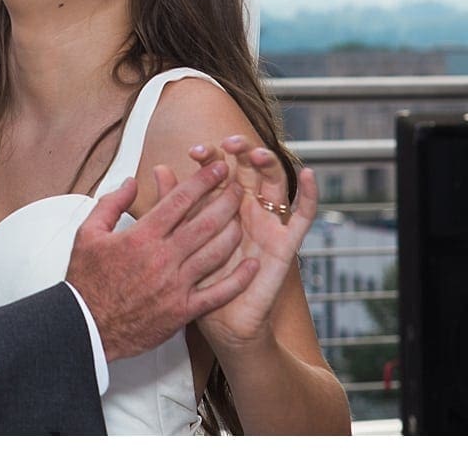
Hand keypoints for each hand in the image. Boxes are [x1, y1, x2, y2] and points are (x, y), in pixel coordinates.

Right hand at [65, 161, 259, 361]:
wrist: (86, 326)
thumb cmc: (86, 281)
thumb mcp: (88, 234)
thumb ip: (110, 203)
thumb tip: (130, 182)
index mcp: (141, 236)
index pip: (180, 200)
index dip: (203, 180)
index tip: (219, 169)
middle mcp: (163, 257)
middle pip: (206, 222)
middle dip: (227, 201)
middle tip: (240, 187)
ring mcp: (176, 285)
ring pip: (216, 253)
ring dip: (234, 233)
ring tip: (245, 219)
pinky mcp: (183, 310)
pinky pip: (218, 293)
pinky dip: (239, 279)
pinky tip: (253, 266)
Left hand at [166, 136, 319, 353]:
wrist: (220, 324)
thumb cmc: (199, 281)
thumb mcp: (180, 239)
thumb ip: (171, 204)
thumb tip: (158, 168)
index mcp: (220, 206)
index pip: (219, 171)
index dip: (210, 158)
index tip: (194, 152)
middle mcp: (246, 209)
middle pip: (248, 170)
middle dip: (240, 152)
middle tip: (228, 145)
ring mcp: (268, 224)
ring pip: (274, 185)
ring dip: (269, 164)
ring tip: (256, 154)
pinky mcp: (285, 245)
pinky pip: (302, 218)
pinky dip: (308, 195)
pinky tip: (307, 174)